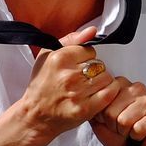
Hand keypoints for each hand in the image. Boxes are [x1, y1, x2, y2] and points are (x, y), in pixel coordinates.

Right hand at [14, 26, 116, 140]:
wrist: (35, 114)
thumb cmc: (42, 84)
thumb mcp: (48, 54)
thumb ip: (72, 39)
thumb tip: (93, 30)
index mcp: (60, 59)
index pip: (91, 50)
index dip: (85, 58)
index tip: (77, 66)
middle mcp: (68, 75)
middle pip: (99, 64)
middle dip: (93, 71)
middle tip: (81, 79)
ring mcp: (77, 93)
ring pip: (107, 77)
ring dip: (100, 82)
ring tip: (87, 88)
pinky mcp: (84, 109)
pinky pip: (110, 93)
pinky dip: (107, 93)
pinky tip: (97, 95)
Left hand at [88, 77, 145, 145]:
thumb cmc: (119, 136)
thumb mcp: (99, 121)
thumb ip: (92, 108)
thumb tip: (84, 100)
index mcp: (120, 85)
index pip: (102, 99)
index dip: (103, 116)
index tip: (110, 120)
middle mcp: (136, 87)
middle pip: (111, 111)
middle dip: (114, 125)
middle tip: (121, 128)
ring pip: (124, 120)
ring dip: (125, 132)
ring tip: (130, 131)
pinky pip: (138, 128)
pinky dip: (137, 136)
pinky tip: (140, 134)